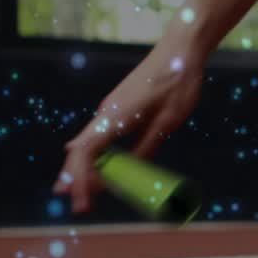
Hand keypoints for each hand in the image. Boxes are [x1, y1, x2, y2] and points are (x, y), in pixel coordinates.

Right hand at [54, 42, 203, 212]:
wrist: (180, 51)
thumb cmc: (177, 84)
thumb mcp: (167, 123)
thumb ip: (146, 147)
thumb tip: (131, 173)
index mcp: (115, 116)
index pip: (86, 155)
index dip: (81, 180)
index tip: (83, 202)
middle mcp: (106, 112)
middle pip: (82, 151)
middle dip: (77, 179)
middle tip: (78, 206)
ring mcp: (111, 108)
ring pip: (89, 144)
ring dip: (85, 169)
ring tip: (81, 192)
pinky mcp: (119, 106)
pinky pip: (101, 135)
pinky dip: (97, 155)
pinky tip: (99, 167)